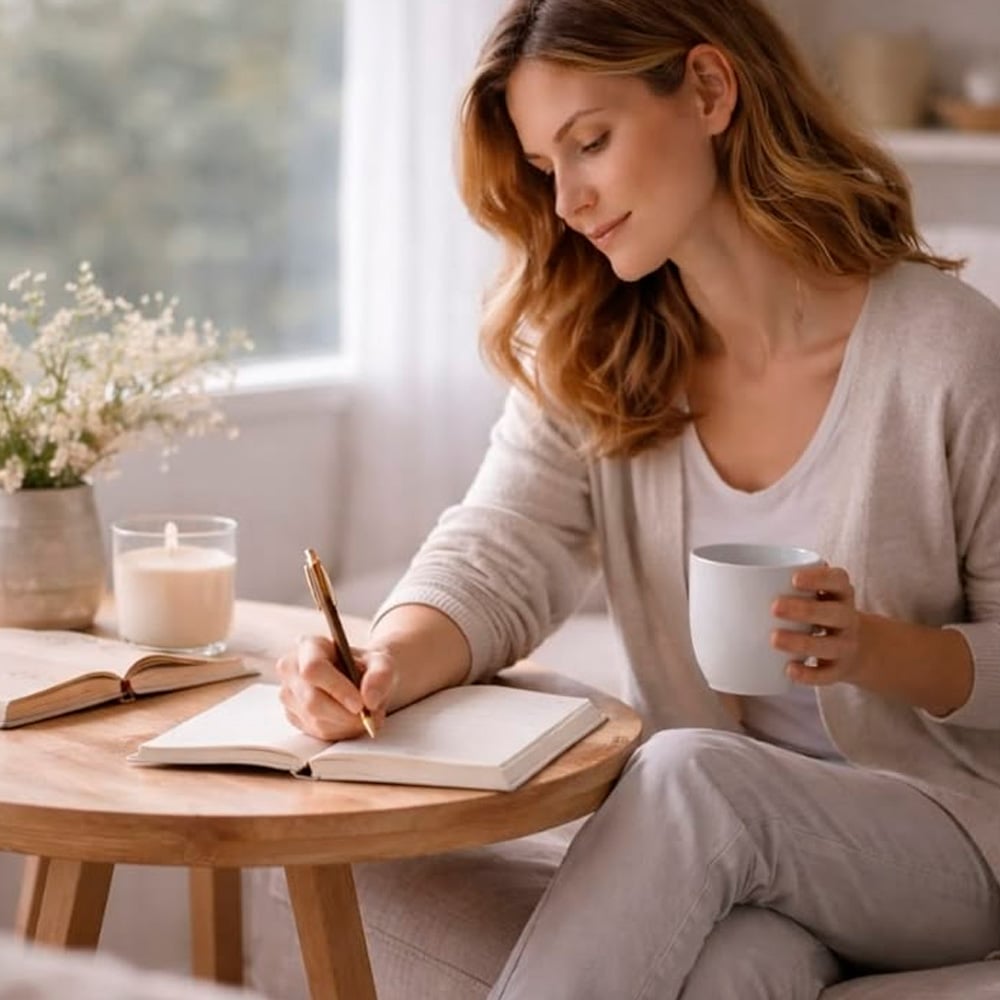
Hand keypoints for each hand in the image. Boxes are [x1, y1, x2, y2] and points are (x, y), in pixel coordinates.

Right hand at [275, 635, 396, 740]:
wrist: (361, 678)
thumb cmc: (367, 667)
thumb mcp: (383, 663)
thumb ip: (381, 676)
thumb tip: (369, 699)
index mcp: (310, 646)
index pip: (313, 669)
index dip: (336, 689)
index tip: (360, 704)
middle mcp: (291, 668)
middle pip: (312, 700)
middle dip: (345, 714)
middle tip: (368, 716)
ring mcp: (288, 693)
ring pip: (316, 720)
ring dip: (346, 724)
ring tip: (363, 714)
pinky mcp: (292, 715)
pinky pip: (316, 732)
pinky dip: (340, 731)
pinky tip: (349, 719)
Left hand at [770, 564, 866, 687]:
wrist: (857, 648)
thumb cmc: (820, 612)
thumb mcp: (815, 594)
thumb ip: (784, 583)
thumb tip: (727, 579)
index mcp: (840, 593)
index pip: (838, 580)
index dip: (819, 578)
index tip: (793, 579)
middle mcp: (847, 618)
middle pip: (835, 613)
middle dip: (805, 610)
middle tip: (774, 607)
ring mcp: (845, 645)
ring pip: (829, 645)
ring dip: (802, 642)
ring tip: (774, 639)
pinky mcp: (839, 670)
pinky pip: (827, 675)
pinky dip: (809, 675)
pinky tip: (788, 669)